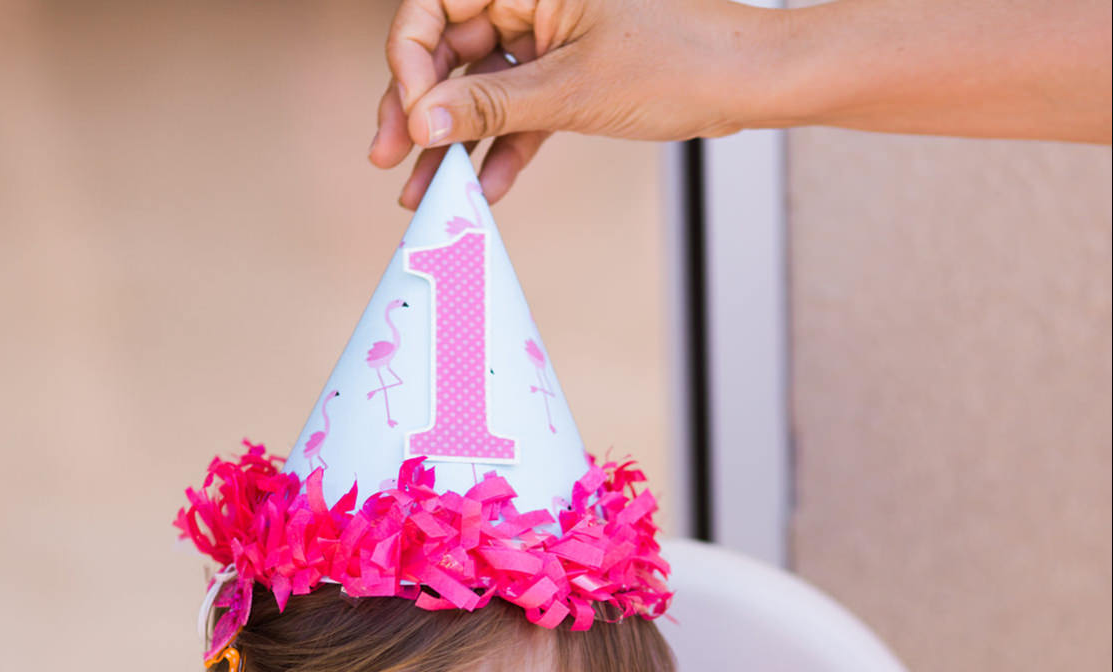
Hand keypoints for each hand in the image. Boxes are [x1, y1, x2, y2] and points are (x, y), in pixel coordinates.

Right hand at [371, 0, 781, 205]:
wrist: (743, 82)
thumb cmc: (678, 59)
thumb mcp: (573, 89)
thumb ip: (492, 105)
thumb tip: (424, 119)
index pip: (436, 5)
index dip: (411, 61)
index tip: (411, 116)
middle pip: (448, 50)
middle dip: (419, 108)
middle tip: (390, 158)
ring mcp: (548, 38)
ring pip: (479, 89)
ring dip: (452, 142)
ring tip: (426, 192)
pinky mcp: (566, 76)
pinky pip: (517, 113)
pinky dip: (500, 150)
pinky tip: (483, 188)